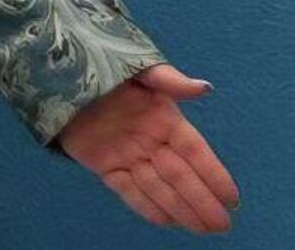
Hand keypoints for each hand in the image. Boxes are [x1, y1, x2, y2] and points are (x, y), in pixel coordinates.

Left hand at [54, 64, 239, 234]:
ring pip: (158, 187)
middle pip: (180, 175)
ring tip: (203, 230)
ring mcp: (128, 155)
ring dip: (180, 208)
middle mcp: (150, 141)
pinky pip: (128, 190)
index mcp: (164, 118)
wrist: (62, 74)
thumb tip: (205, 88)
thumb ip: (170, 80)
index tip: (232, 198)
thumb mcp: (139, 69)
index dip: (214, 174)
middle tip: (222, 226)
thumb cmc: (105, 65)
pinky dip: (146, 205)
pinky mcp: (104, 166)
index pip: (196, 151)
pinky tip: (167, 221)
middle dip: (201, 201)